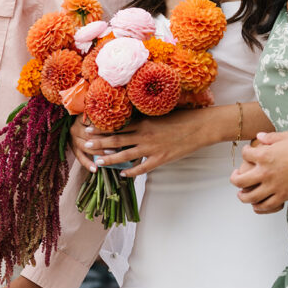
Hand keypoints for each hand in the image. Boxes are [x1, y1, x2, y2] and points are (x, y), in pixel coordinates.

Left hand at [75, 108, 215, 176]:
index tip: (89, 128)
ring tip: (98, 162)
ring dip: (110, 159)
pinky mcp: (161, 159)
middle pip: (117, 139)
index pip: (118, 125)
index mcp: (144, 121)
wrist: (201, 126)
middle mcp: (145, 134)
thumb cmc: (184, 116)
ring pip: (126, 155)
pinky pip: (143, 167)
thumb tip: (134, 117)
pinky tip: (123, 175)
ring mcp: (152, 148)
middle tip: (86, 145)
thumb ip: (147, 117)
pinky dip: (132, 172)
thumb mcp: (162, 113)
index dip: (103, 128)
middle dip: (100, 143)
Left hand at [231, 131, 287, 212]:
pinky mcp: (283, 196)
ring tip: (242, 193)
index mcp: (265, 155)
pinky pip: (266, 206)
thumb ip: (270, 137)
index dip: (245, 152)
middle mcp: (265, 172)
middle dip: (234, 179)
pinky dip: (259, 206)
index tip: (248, 153)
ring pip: (250, 197)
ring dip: (243, 196)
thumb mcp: (286, 136)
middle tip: (236, 176)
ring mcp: (274, 186)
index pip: (245, 155)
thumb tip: (259, 136)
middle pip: (240, 181)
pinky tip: (257, 204)